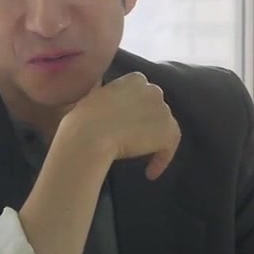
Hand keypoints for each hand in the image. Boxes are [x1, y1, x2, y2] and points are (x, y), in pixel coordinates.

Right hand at [59, 72, 181, 179]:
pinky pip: (170, 147)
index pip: (144, 94)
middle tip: (135, 142)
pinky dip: (162, 160)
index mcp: (135, 79)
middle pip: (156, 109)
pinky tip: (150, 173)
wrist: (90, 135)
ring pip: (164, 127)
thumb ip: (106, 94)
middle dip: (148, 124)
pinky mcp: (168, 131)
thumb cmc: (83, 118)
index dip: (138, 110)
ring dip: (154, 142)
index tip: (128, 125)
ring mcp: (163, 110)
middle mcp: (153, 90)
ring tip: (141, 159)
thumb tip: (103, 97)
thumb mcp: (93, 96)